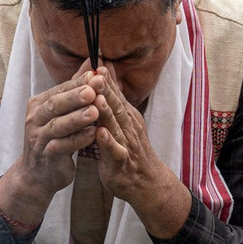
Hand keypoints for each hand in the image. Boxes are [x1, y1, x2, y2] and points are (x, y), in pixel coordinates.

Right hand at [0, 66, 102, 231]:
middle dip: (76, 96)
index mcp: (39, 104)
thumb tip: (93, 63)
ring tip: (96, 111)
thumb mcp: (62, 112)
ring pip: (58, 126)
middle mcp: (35, 119)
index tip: (98, 74)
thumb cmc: (54, 138)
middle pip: (56, 104)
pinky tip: (93, 134)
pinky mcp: (47, 156)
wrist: (38, 174)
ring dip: (77, 118)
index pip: (60, 90)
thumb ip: (76, 88)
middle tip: (95, 89)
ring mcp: (39, 138)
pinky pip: (62, 146)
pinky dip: (78, 140)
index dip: (79, 82)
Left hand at [90, 70, 190, 238]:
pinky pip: (115, 151)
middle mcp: (128, 126)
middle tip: (96, 73)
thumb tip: (105, 69)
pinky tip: (100, 134)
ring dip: (107, 112)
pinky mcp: (121, 162)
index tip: (97, 62)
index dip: (106, 79)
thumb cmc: (130, 148)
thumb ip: (114, 95)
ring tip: (97, 99)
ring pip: (116, 126)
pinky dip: (108, 142)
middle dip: (106, 90)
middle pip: (116, 105)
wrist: (146, 181)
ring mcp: (126, 143)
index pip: (116, 94)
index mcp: (127, 115)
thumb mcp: (123, 119)